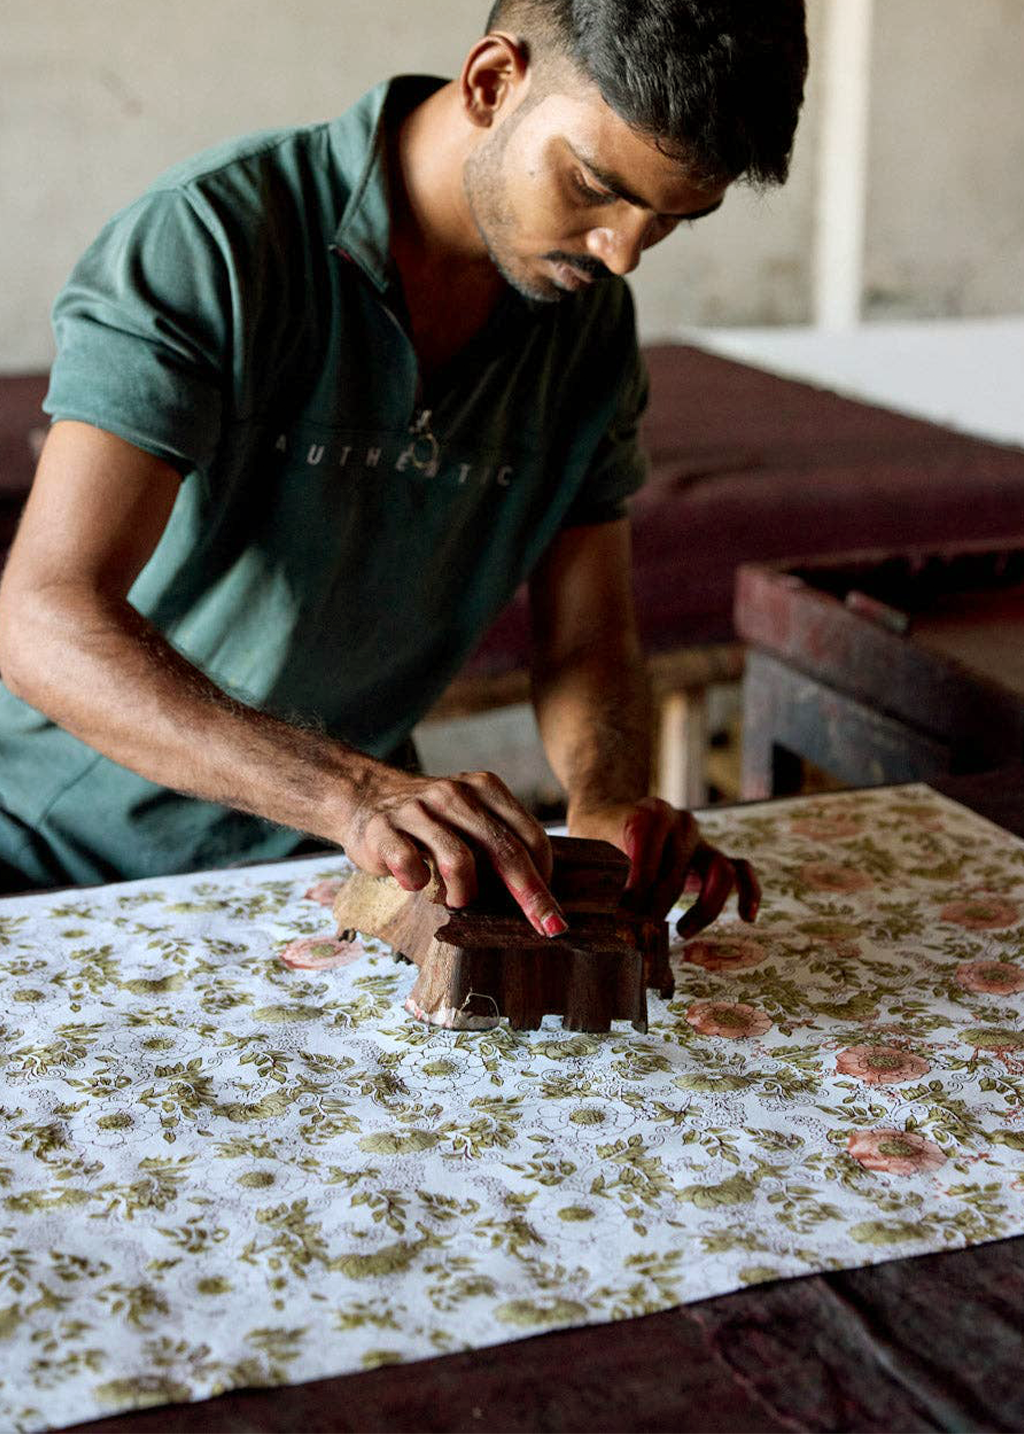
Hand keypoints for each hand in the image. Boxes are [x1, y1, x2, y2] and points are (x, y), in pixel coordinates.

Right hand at [343, 764, 566, 936]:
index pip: (529, 836)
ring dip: (464, 893)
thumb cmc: (431, 821)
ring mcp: (418, 809)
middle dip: (529, 895)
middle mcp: (455, 794)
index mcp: (485, 789)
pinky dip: (418, 882)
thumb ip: (500, 843)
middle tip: (546, 927)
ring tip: (457, 901)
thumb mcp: (471, 818)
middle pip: (504, 850)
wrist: (364, 796)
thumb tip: (540, 896)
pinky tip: (416, 883)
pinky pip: (410, 863)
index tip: (550, 910)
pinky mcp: (384, 828)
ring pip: (459, 859)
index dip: (543, 877)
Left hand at [573, 796, 759, 934]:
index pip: (650, 856)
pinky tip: (745, 917)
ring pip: (719, 872)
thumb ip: (596, 874)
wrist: (610, 813)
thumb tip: (602, 921)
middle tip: (638, 933)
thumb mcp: (589, 846)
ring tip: (680, 932)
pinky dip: (749, 892)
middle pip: (678, 874)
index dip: (636, 890)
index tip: (621, 915)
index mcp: (650, 814)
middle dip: (658, 908)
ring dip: (702, 908)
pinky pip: (741, 871)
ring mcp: (701, 839)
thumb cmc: (597, 836)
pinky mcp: (713, 856)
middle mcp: (681, 822)